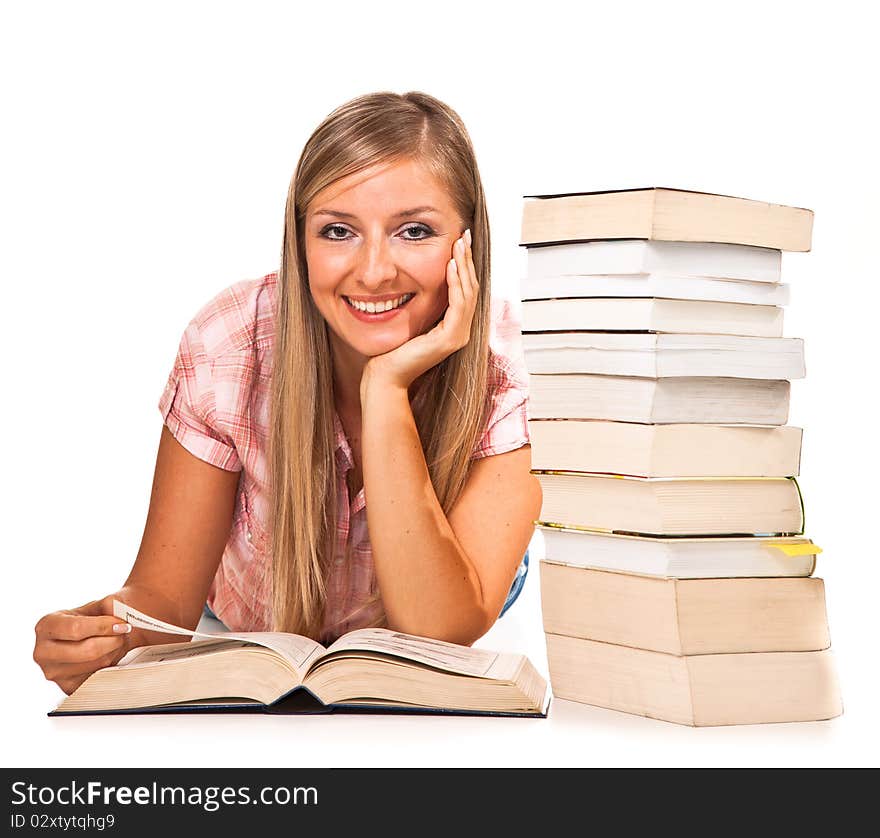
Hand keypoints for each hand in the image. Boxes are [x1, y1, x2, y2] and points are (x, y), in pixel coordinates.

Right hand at [33, 595, 132, 694]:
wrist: (90, 635)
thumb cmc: (91, 619)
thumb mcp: (96, 605)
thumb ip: (108, 605)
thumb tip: (118, 612)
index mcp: (46, 626)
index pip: (76, 629)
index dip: (103, 626)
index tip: (120, 623)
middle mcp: (43, 652)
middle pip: (88, 650)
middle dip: (113, 640)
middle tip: (123, 632)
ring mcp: (53, 672)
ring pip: (97, 664)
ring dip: (115, 651)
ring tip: (117, 641)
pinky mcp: (68, 687)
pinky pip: (99, 677)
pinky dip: (111, 664)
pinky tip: (110, 653)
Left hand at [363, 229, 477, 392]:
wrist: (385, 376)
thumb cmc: (391, 351)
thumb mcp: (409, 320)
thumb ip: (419, 304)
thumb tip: (416, 281)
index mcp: (453, 327)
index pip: (465, 290)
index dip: (464, 266)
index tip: (459, 243)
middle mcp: (461, 332)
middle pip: (471, 288)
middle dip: (468, 260)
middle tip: (464, 235)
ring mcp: (458, 336)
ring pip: (469, 293)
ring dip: (464, 266)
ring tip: (459, 244)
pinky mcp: (450, 339)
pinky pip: (458, 304)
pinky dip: (455, 283)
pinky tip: (451, 265)